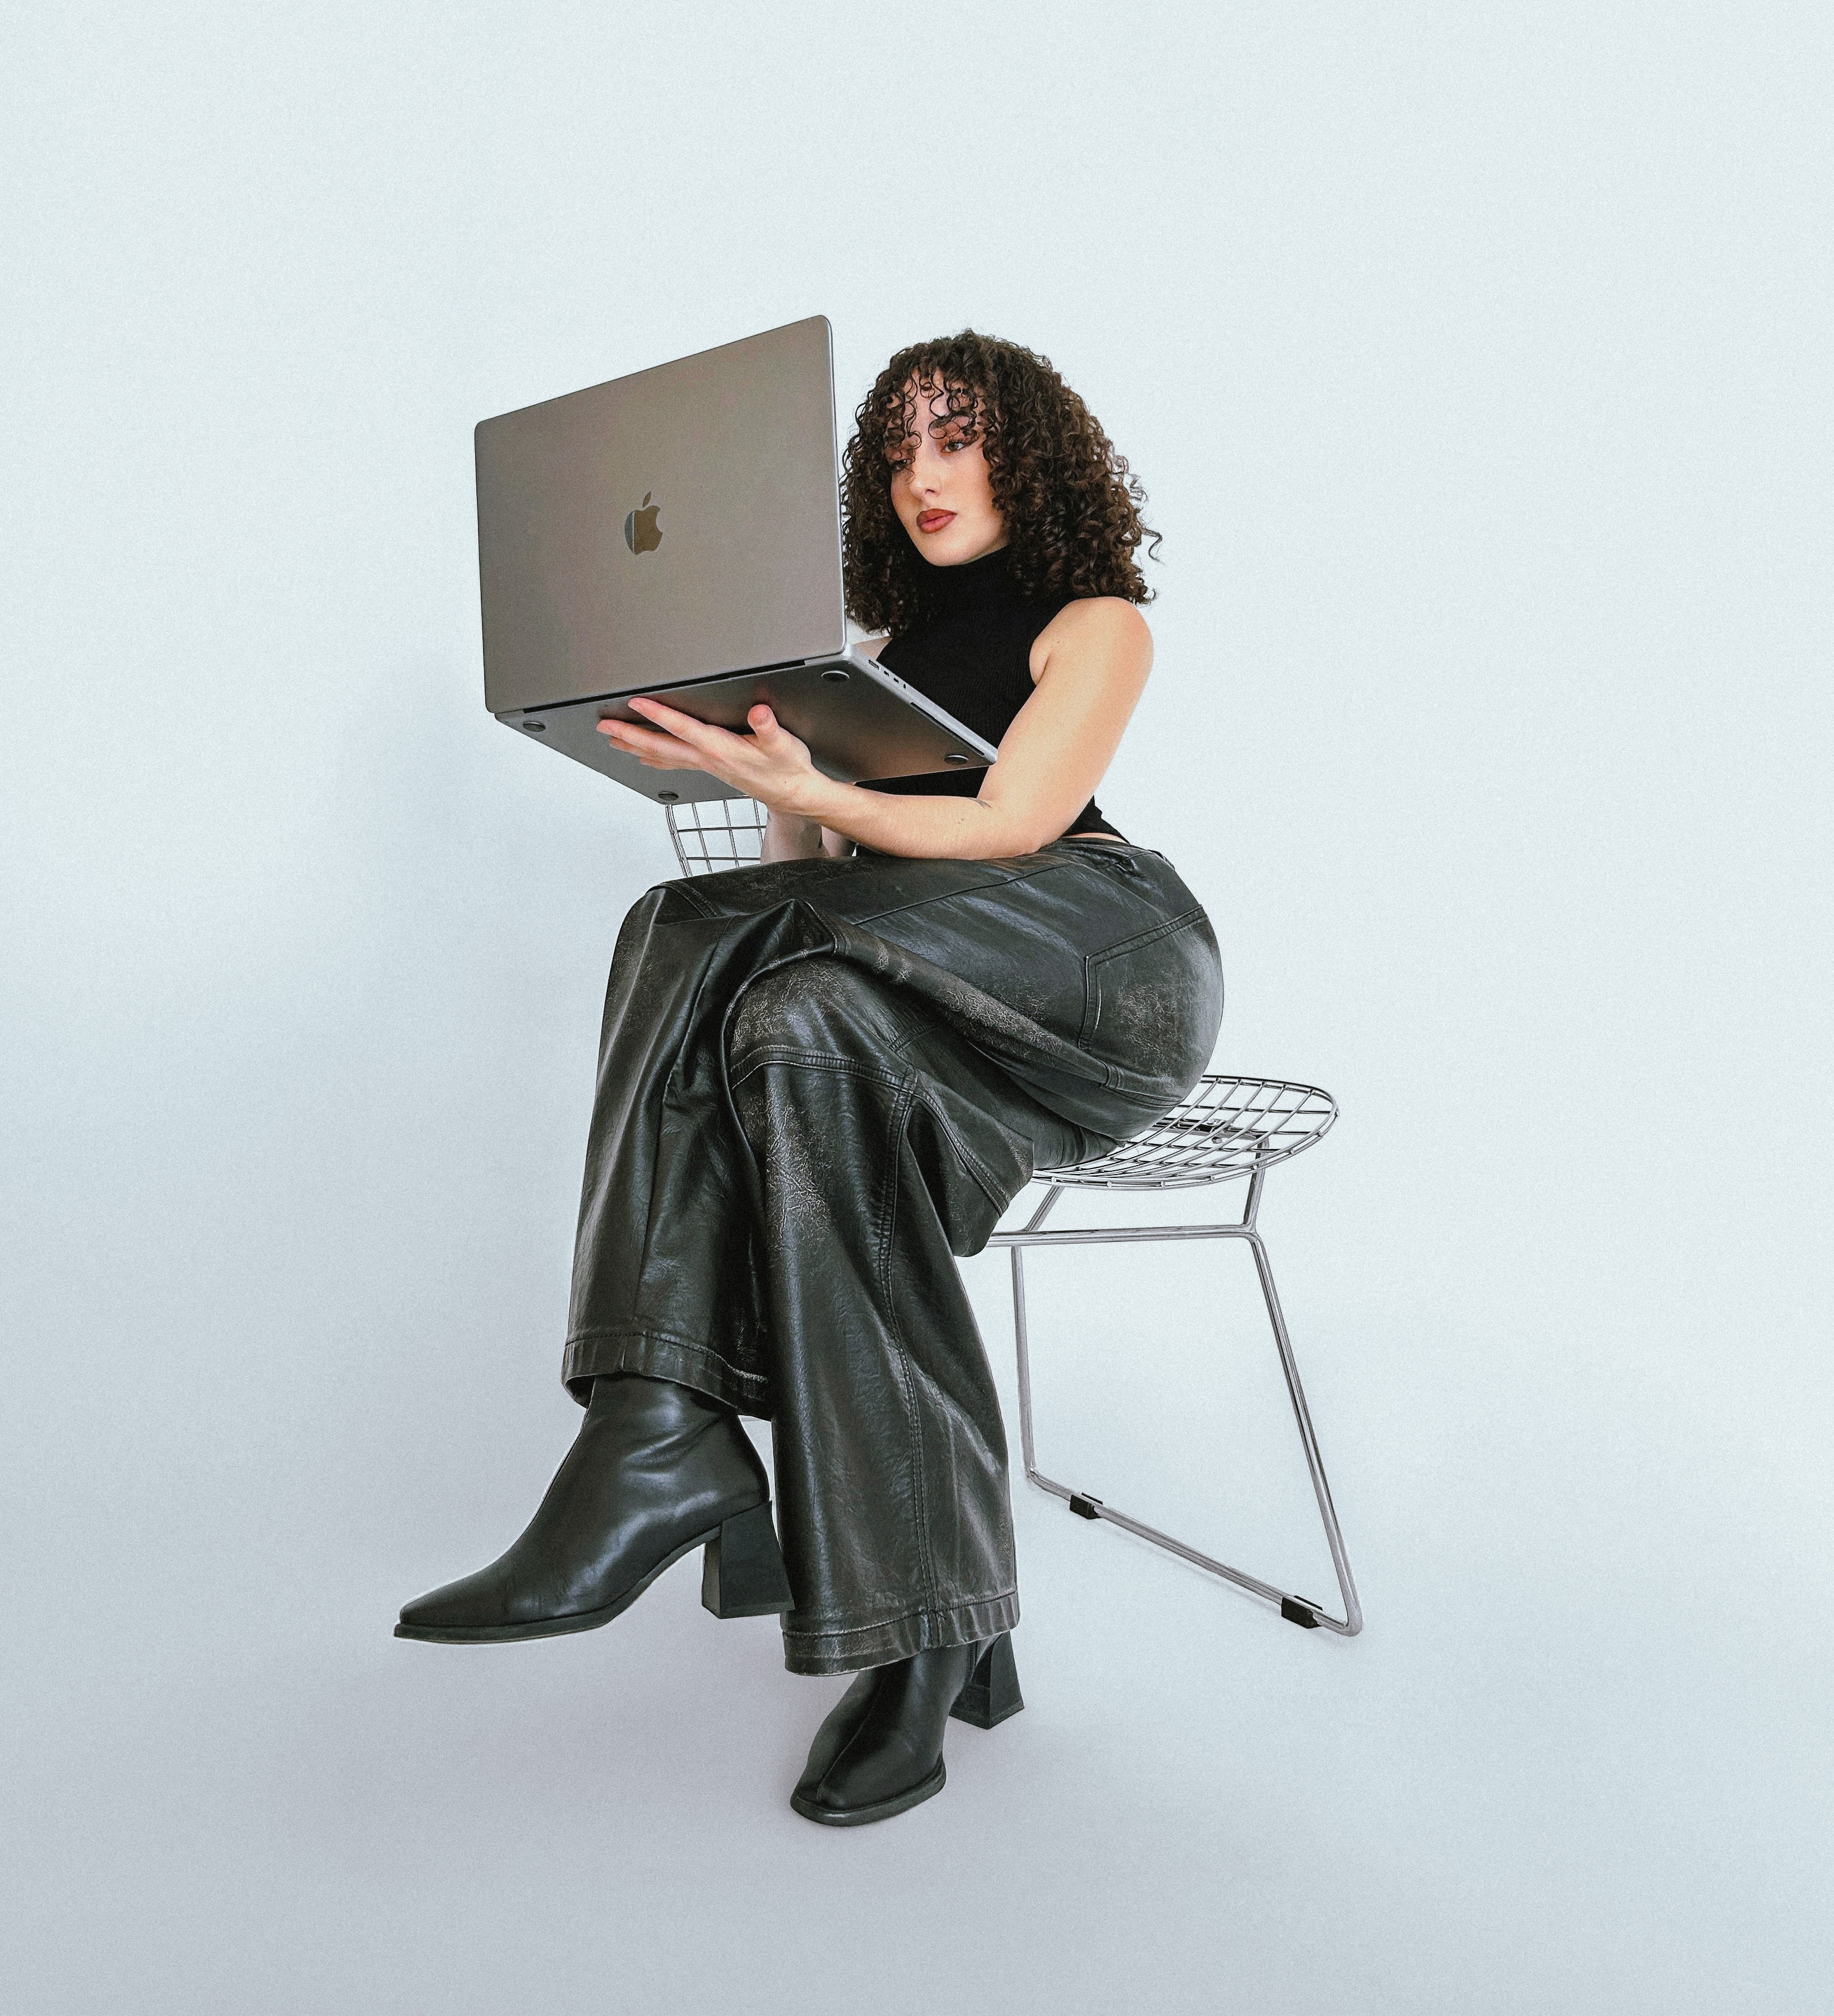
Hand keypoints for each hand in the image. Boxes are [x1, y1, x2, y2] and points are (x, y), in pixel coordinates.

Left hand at [597, 698, 828, 816]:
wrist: (794, 794)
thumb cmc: (788, 768)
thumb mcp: (784, 744)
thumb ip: (768, 727)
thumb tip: (758, 713)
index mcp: (720, 748)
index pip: (683, 728)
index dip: (659, 714)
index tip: (637, 703)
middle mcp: (707, 758)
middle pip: (660, 746)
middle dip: (630, 734)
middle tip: (605, 726)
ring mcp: (705, 765)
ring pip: (662, 755)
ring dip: (634, 747)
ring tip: (612, 740)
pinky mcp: (709, 768)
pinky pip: (673, 762)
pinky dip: (653, 758)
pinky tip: (642, 756)